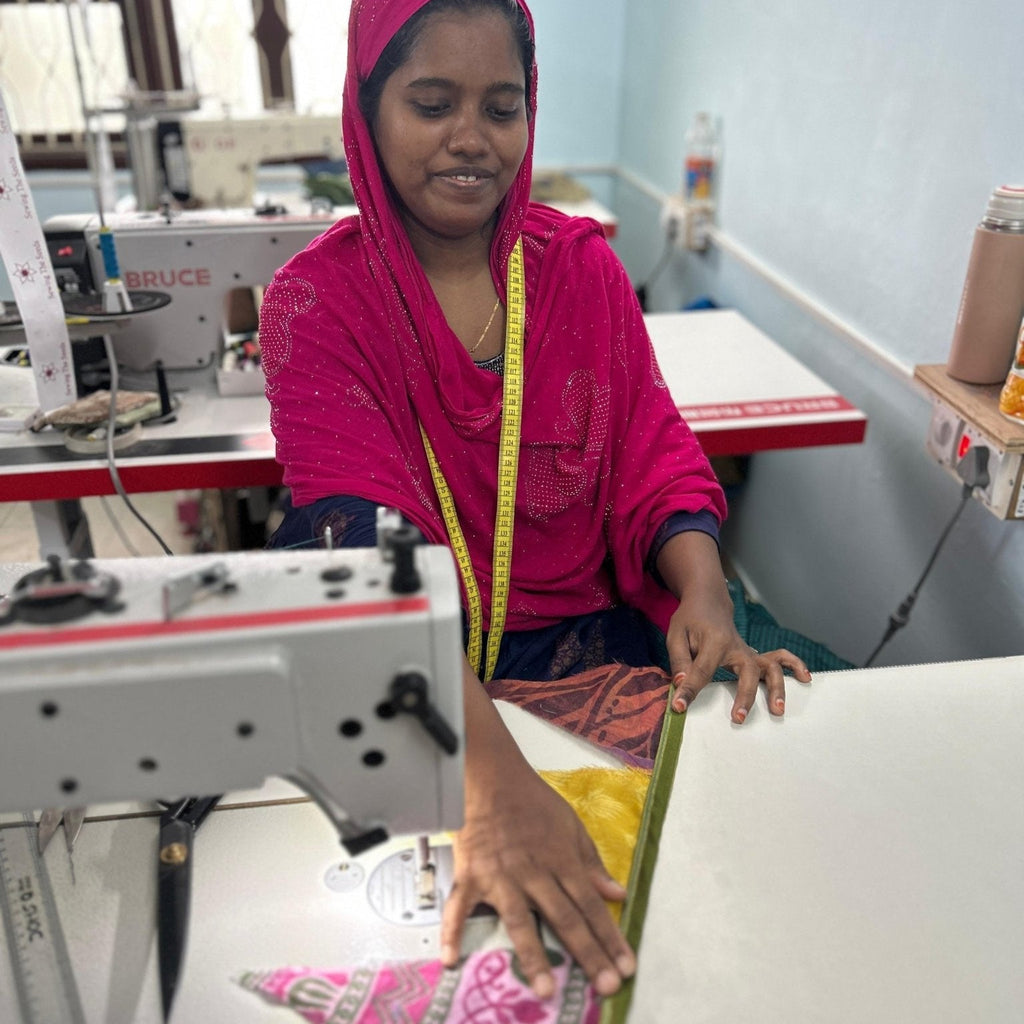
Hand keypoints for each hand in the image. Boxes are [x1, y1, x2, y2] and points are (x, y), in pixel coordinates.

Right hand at [440, 755, 635, 998]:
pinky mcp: (470, 875)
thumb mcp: (571, 824)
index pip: (591, 905)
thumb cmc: (531, 800)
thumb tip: (617, 893)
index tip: (626, 966)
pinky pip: (458, 908)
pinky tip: (451, 960)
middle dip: (587, 954)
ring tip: (545, 989)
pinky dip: (451, 933)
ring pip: (519, 922)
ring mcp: (500, 877)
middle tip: (605, 985)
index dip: (610, 937)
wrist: (490, 776)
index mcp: (561, 860)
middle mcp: (534, 873)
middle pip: (565, 918)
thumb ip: (591, 862)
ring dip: (533, 956)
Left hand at [667, 596, 810, 721]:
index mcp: (714, 641)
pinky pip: (780, 659)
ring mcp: (749, 651)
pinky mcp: (755, 655)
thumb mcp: (676, 635)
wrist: (708, 602)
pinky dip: (794, 666)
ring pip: (770, 668)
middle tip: (738, 719)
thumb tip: (681, 685)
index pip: (702, 670)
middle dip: (744, 696)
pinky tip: (805, 679)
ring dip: (776, 688)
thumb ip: (679, 660)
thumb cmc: (690, 620)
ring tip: (778, 710)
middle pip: (747, 672)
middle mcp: (737, 646)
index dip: (690, 690)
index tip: (679, 707)